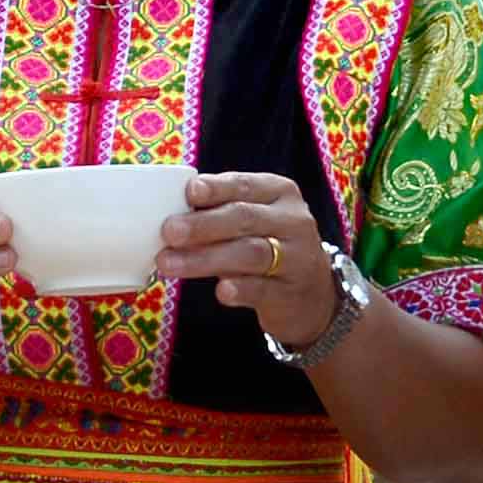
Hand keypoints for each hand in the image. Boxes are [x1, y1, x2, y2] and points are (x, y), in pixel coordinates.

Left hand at [155, 169, 342, 347]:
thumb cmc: (270, 247)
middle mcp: (293, 221)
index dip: (216, 188)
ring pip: (250, 253)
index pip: (244, 186)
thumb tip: (169, 215)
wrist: (313, 296)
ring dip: (206, 258)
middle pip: (244, 218)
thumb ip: (220, 212)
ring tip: (171, 264)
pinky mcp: (291, 293)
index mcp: (279, 193)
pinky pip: (263, 289)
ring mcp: (297, 258)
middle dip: (203, 225)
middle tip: (169, 232)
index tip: (189, 192)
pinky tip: (221, 291)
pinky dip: (241, 289)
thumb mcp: (254, 220)